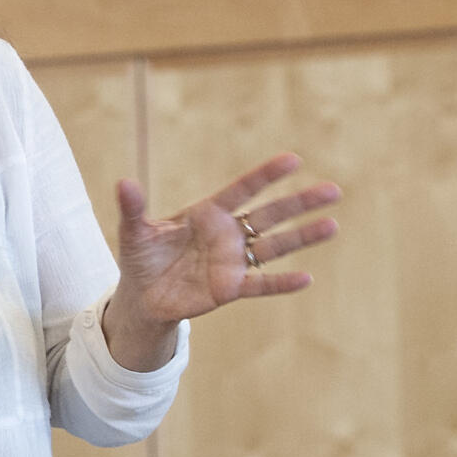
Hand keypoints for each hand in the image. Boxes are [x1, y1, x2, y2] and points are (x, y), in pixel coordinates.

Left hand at [105, 152, 339, 370]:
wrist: (142, 297)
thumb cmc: (140, 258)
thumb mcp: (133, 232)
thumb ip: (133, 208)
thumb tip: (123, 183)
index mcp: (208, 214)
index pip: (242, 190)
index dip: (265, 176)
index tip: (293, 159)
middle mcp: (227, 235)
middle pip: (269, 215)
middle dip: (299, 203)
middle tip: (333, 190)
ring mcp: (232, 261)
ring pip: (274, 246)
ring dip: (302, 237)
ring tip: (331, 225)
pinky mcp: (230, 288)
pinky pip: (260, 284)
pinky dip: (281, 283)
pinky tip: (306, 278)